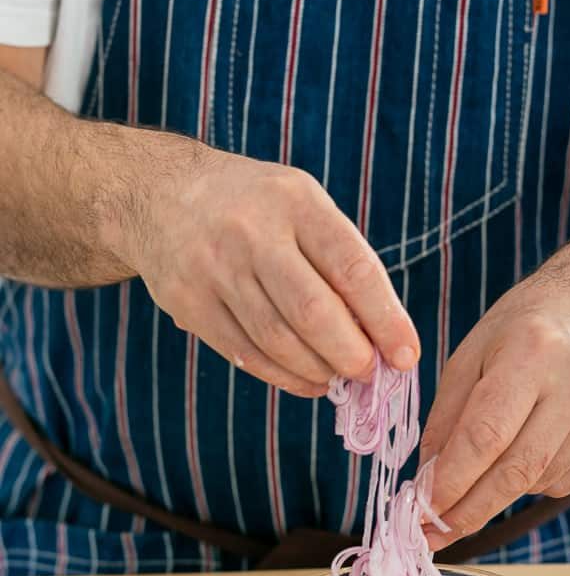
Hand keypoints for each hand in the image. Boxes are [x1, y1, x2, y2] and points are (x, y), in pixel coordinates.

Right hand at [101, 131, 419, 395]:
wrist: (157, 194)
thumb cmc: (254, 207)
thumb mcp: (301, 205)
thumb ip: (338, 260)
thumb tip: (382, 336)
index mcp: (295, 202)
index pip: (352, 268)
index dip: (385, 319)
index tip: (406, 354)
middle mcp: (252, 232)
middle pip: (313, 312)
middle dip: (351, 354)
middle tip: (369, 372)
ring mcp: (214, 269)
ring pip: (278, 341)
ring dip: (318, 371)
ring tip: (338, 377)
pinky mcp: (187, 302)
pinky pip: (245, 354)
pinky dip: (283, 378)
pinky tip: (306, 381)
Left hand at [418, 257, 569, 549]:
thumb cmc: (527, 325)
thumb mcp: (473, 352)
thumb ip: (447, 416)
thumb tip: (429, 480)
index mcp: (532, 351)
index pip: (485, 435)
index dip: (451, 482)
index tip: (421, 513)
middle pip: (516, 470)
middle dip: (469, 511)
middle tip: (434, 534)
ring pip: (538, 481)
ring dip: (500, 487)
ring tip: (490, 460)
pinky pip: (566, 482)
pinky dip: (535, 481)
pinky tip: (530, 449)